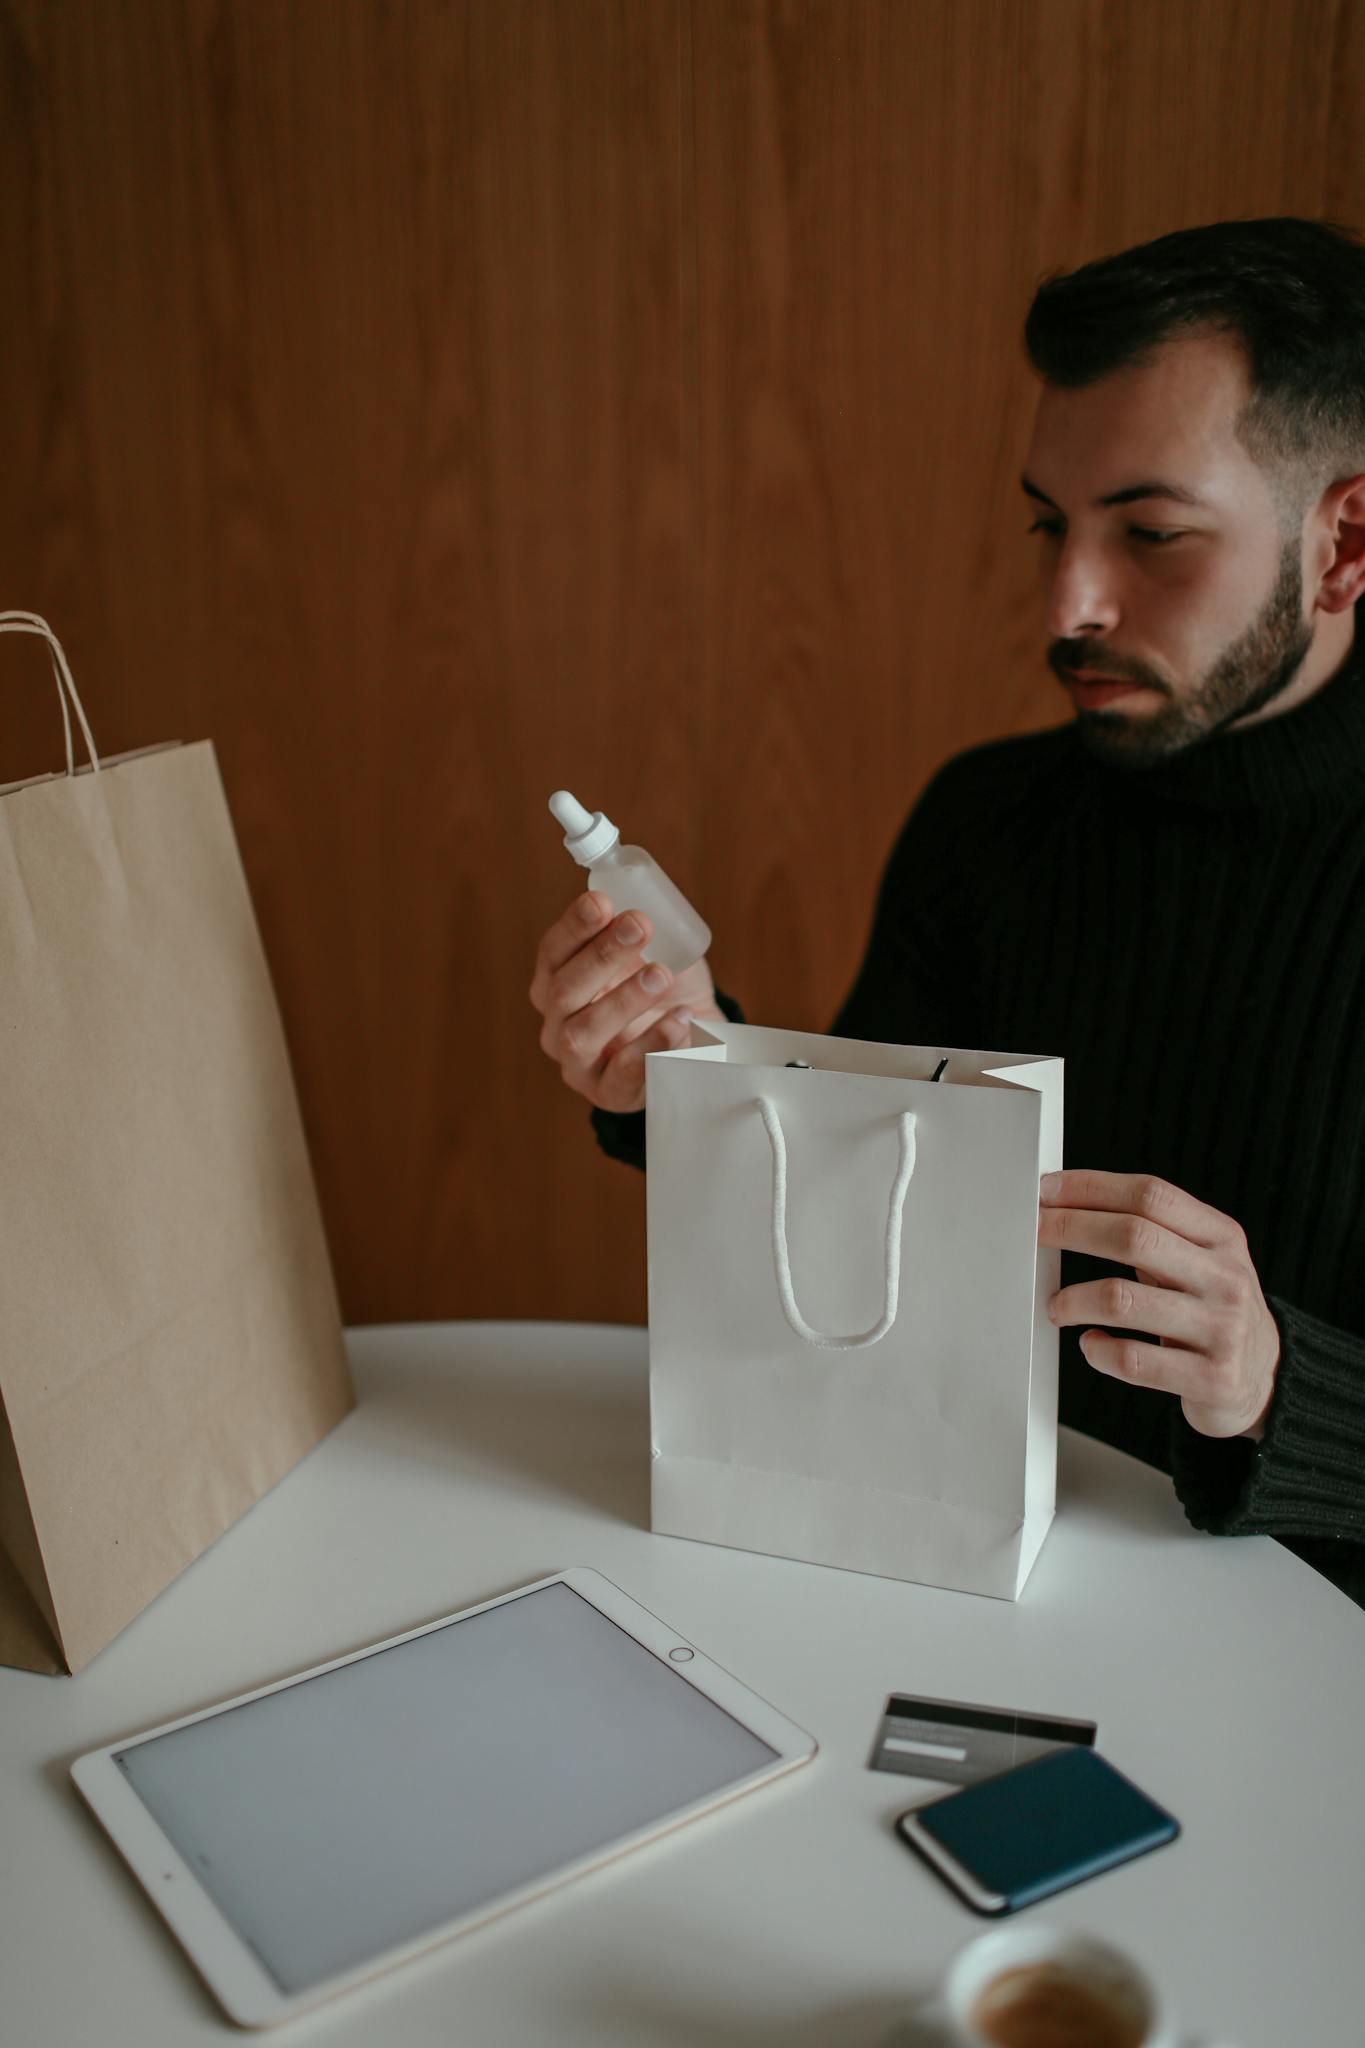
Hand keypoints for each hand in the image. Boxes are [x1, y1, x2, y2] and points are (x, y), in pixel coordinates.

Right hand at [529, 892, 722, 1114]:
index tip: (602, 901)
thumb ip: (638, 925)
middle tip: (640, 925)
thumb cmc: (666, 989)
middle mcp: (557, 1023)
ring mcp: (578, 1063)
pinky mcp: (609, 1094)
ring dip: (622, 1000)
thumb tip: (638, 886)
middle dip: (601, 955)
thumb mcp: (651, 951)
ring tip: (660, 974)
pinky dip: (653, 1044)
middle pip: (563, 991)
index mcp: (557, 982)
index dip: (573, 927)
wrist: (696, 1038)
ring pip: (582, 1034)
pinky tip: (680, 1020)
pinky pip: (624, 1073)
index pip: (552, 952)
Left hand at [1037, 1169, 1280, 1440]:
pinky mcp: (1211, 1379)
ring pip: (1122, 1300)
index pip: (1151, 1195)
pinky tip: (1091, 1345)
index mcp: (1222, 1237)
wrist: (1266, 1379)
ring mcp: (1222, 1330)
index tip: (1046, 1190)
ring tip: (1057, 1306)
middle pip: (1134, 1236)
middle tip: (1034, 1232)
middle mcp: (1227, 1278)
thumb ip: (1151, 1233)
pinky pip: (1132, 1360)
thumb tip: (1065, 1208)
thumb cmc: (1212, 1309)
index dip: (1091, 1187)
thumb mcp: (1201, 1260)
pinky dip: (1097, 1351)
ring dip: (1073, 1299)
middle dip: (1071, 1228)